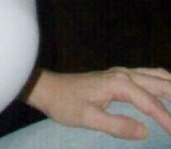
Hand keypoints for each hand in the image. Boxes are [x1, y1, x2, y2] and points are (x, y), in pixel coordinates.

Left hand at [23, 66, 170, 139]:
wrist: (47, 88)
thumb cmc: (64, 104)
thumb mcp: (88, 119)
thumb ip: (116, 125)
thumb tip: (145, 132)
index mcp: (119, 84)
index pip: (150, 103)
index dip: (167, 119)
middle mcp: (124, 74)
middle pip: (159, 83)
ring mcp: (121, 73)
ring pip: (155, 75)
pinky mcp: (118, 77)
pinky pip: (147, 76)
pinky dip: (162, 83)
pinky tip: (167, 92)